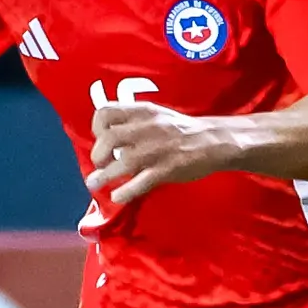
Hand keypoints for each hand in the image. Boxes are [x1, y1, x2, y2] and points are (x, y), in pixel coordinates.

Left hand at [88, 99, 233, 205]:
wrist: (213, 141)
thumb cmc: (181, 130)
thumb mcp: (156, 115)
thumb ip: (133, 123)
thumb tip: (110, 141)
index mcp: (143, 112)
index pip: (106, 111)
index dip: (97, 127)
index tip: (100, 139)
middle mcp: (146, 128)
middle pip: (109, 137)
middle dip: (98, 154)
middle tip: (100, 164)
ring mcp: (157, 149)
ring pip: (122, 162)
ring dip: (104, 176)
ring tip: (94, 184)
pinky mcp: (166, 169)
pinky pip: (140, 182)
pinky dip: (125, 191)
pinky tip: (118, 196)